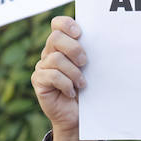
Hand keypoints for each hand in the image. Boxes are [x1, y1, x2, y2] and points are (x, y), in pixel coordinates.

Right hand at [31, 16, 91, 140]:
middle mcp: (50, 53)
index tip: (80, 34)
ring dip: (73, 72)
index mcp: (62, 46)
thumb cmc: (87, 90)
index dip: (66, 24)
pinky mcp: (38, 81)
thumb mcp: (91, 70)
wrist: (78, 116)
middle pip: (56, 38)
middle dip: (74, 49)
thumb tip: (102, 40)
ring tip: (82, 84)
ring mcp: (42, 66)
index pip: (58, 24)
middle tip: (85, 63)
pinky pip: (51, 75)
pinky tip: (71, 92)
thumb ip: (89, 55)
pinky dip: (65, 84)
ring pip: (56, 59)